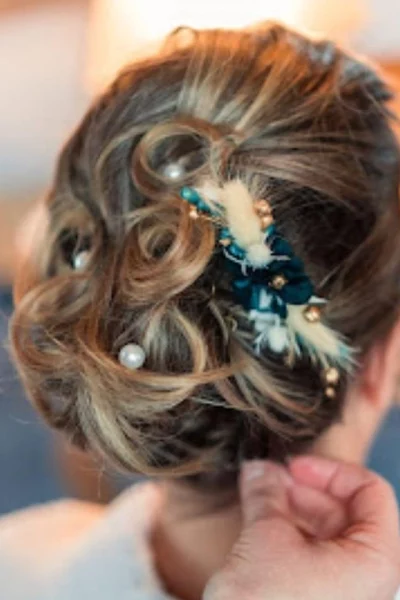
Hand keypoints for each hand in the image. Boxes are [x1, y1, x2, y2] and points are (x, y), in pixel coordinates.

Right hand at [203, 456, 399, 599]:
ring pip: (329, 536)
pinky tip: (262, 528)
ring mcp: (349, 596)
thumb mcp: (264, 537)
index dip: (329, 471)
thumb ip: (267, 492)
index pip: (371, 492)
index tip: (293, 466)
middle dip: (304, 490)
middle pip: (348, 513)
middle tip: (268, 479)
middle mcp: (371, 582)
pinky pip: (317, 560)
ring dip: (294, 511)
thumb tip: (260, 468)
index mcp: (377, 562)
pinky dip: (291, 537)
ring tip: (259, 500)